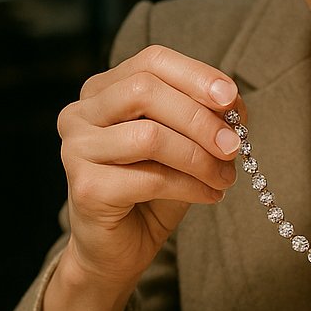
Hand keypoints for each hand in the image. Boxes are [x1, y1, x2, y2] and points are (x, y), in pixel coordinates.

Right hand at [57, 44, 244, 289]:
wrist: (118, 249)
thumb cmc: (151, 192)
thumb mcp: (182, 145)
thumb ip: (200, 119)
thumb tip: (234, 103)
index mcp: (103, 91)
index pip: (151, 62)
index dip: (195, 75)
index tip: (232, 98)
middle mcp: (81, 113)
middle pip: (146, 91)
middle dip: (200, 119)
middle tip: (234, 146)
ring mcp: (77, 149)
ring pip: (149, 136)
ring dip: (199, 158)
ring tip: (225, 178)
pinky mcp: (86, 187)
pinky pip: (150, 178)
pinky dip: (190, 186)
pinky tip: (210, 196)